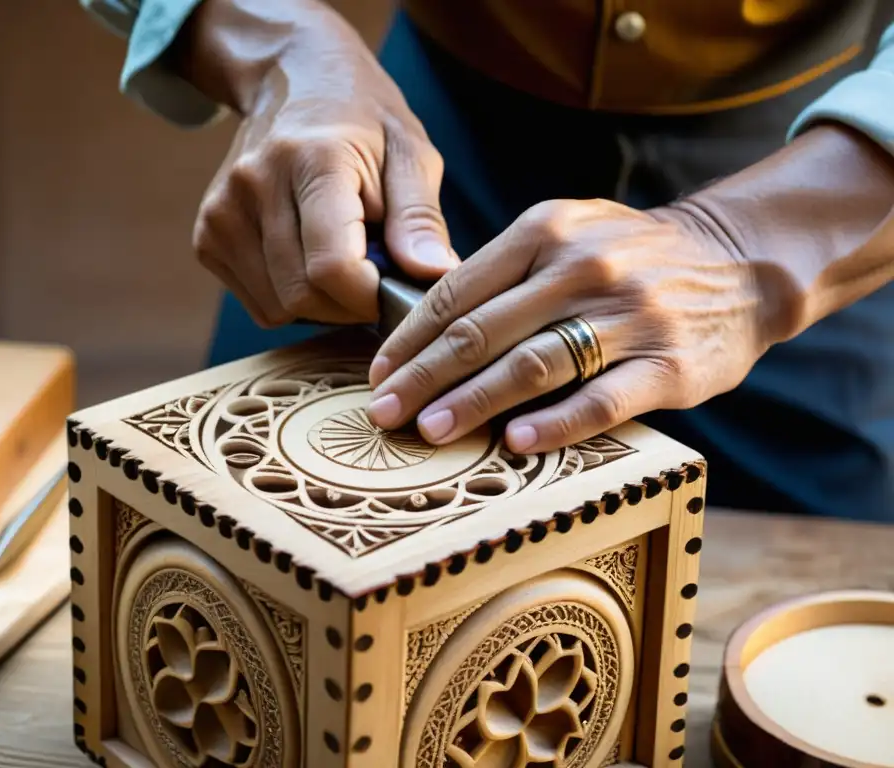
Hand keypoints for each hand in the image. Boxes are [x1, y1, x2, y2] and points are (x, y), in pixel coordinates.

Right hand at [185, 1, 458, 327]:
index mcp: (314, 160)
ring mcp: (222, 212)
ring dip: (320, 304)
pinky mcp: (207, 236)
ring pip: (278, 308)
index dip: (370, 296)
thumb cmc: (364, 121)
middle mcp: (256, 184)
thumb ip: (420, 217)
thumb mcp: (409, 153)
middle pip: (303, 296)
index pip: (332, 267)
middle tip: (373, 273)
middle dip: (348, 304)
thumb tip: (436, 274)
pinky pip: (258, 304)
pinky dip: (290, 297)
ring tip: (341, 258)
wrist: (293, 80)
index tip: (393, 285)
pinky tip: (308, 258)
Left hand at [364, 197, 789, 452]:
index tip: (378, 373)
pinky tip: (517, 443)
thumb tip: (426, 326)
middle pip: (483, 331)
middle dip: (424, 377)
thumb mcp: (567, 232)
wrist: (738, 260)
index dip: (410, 338)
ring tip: (430, 431)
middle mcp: (582, 268)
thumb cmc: (629, 256)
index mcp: (546, 230)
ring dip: (473, 402)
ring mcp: (628, 316)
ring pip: (532, 365)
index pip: (457, 291)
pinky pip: (602, 399)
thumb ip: (504, 269)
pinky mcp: (668, 365)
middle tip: (384, 412)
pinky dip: (556, 423)